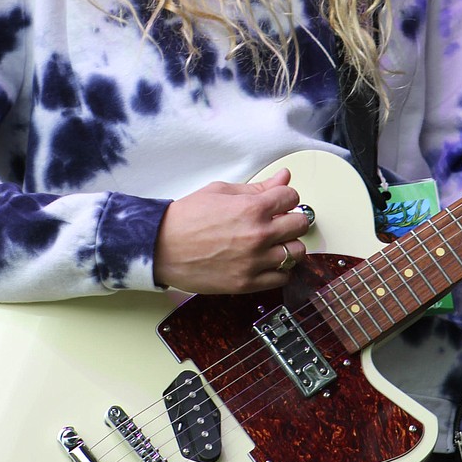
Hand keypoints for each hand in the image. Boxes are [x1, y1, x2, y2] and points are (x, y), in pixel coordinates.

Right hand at [152, 169, 311, 293]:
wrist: (160, 247)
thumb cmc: (187, 218)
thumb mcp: (221, 191)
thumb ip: (257, 187)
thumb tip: (283, 178)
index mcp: (252, 208)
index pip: (292, 197)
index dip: (285, 197)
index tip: (278, 202)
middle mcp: (258, 235)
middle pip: (300, 225)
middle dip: (291, 219)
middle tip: (278, 221)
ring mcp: (254, 261)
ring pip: (296, 253)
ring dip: (288, 245)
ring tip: (273, 243)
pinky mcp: (247, 283)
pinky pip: (282, 278)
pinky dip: (280, 270)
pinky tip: (267, 261)